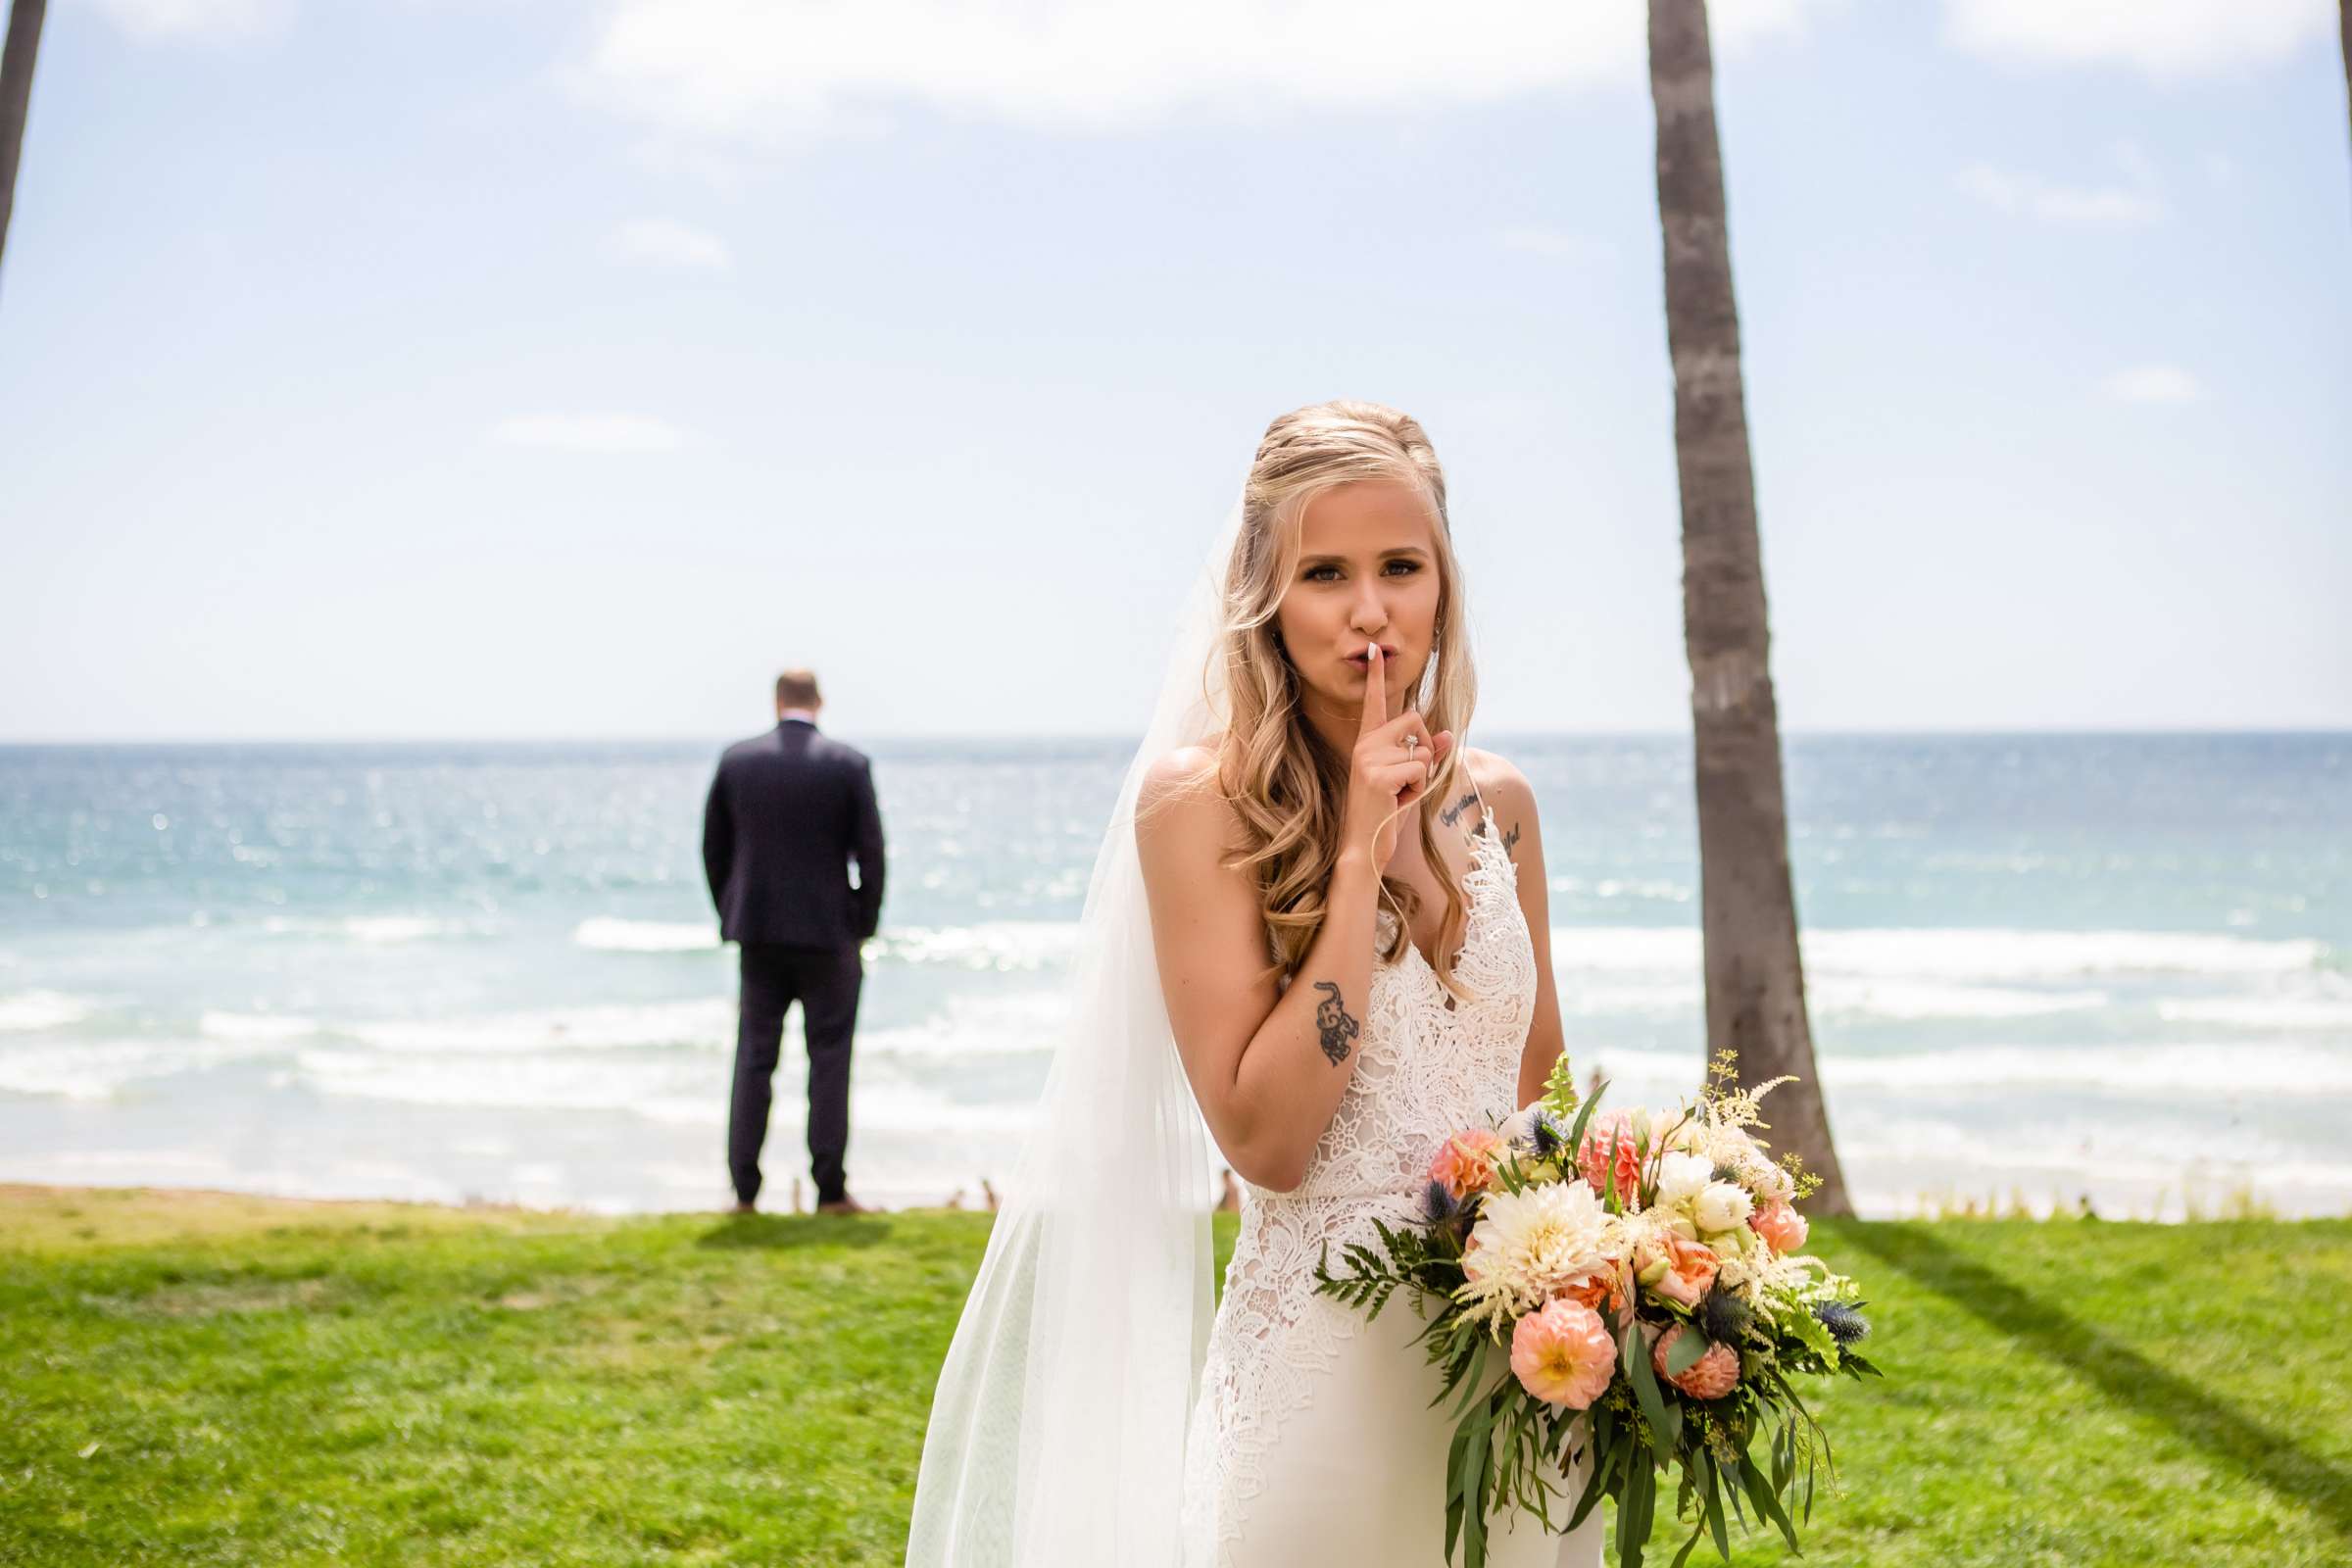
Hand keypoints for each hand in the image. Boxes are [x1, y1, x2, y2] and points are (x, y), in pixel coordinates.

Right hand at [1340, 639, 1453, 870]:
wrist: (1365, 846)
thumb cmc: (1387, 812)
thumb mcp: (1411, 781)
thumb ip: (1427, 756)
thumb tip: (1450, 733)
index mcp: (1368, 743)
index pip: (1374, 703)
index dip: (1376, 677)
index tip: (1374, 651)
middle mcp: (1366, 745)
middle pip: (1416, 720)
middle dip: (1426, 749)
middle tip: (1409, 779)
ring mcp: (1369, 759)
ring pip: (1423, 749)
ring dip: (1423, 775)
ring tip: (1401, 794)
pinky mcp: (1378, 775)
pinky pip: (1421, 768)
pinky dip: (1420, 787)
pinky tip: (1400, 801)